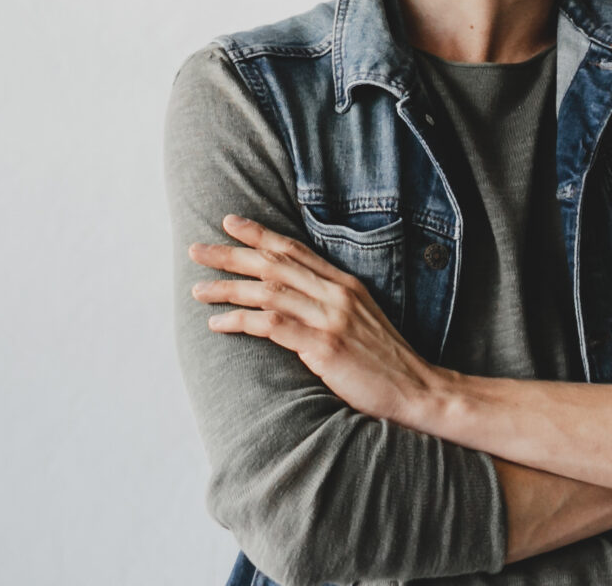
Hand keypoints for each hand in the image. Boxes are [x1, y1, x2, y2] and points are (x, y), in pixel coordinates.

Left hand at [191, 215, 448, 425]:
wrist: (415, 389)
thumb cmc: (385, 361)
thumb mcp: (362, 318)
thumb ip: (331, 303)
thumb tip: (295, 296)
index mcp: (345, 283)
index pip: (294, 249)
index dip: (260, 233)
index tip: (230, 222)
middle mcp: (336, 293)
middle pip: (274, 264)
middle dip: (231, 254)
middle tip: (196, 250)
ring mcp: (330, 318)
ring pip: (267, 291)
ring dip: (228, 288)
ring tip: (197, 289)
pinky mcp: (324, 346)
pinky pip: (272, 325)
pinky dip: (241, 320)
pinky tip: (218, 323)